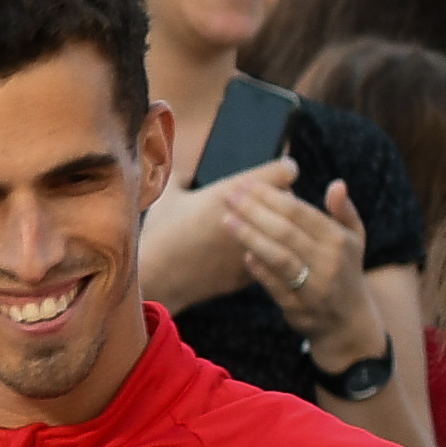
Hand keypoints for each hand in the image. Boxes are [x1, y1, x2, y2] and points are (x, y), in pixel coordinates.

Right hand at [138, 161, 275, 308]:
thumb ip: (182, 175)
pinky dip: (265, 253)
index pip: (285, 171)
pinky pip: (271, 257)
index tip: (278, 170)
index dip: (282, 168)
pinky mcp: (250, 273)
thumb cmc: (160, 235)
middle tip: (268, 199)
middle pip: (291, 199)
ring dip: (278, 227)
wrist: (155, 279)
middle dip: (282, 198)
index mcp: (234, 192)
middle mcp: (251, 218)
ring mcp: (254, 247)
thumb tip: (190, 167)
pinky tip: (250, 251)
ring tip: (262, 225)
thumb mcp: (168, 196)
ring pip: (286, 232)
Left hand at [227, 170, 382, 369]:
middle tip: (229, 195)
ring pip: (280, 257)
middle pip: (286, 231)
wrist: (348, 323)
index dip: (272, 196)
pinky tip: (243, 255)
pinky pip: (276, 287)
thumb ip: (343, 211)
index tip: (247, 184)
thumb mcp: (354, 240)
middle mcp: (328, 261)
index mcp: (338, 239)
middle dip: (255, 211)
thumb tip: (336, 184)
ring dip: (252, 237)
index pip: (300, 212)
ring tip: (227, 221)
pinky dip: (260, 271)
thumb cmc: (346, 272)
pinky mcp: (299, 308)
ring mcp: (314, 286)